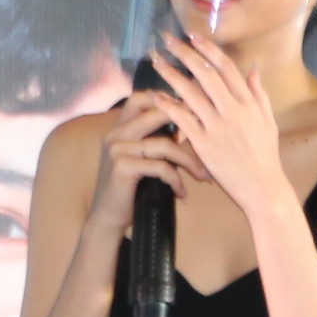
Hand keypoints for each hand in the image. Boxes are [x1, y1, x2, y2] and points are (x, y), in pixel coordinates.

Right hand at [80, 91, 195, 239]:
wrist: (107, 218)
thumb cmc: (130, 189)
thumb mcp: (140, 159)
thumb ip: (154, 141)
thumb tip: (189, 126)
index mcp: (119, 128)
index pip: (142, 97)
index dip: (168, 100)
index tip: (193, 114)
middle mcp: (116, 134)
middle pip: (156, 112)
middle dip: (187, 122)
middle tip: (209, 136)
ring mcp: (117, 149)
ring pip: (164, 144)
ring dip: (189, 161)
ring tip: (203, 176)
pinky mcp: (122, 168)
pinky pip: (160, 167)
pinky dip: (176, 180)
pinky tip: (181, 193)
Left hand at [148, 31, 294, 228]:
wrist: (262, 188)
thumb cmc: (265, 157)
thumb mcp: (268, 122)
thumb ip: (259, 94)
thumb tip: (253, 69)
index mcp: (249, 103)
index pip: (226, 68)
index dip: (208, 49)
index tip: (192, 35)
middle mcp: (234, 110)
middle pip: (206, 73)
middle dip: (185, 53)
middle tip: (167, 38)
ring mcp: (218, 126)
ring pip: (191, 92)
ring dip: (171, 74)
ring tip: (155, 60)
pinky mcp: (205, 144)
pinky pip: (184, 120)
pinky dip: (169, 106)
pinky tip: (156, 96)